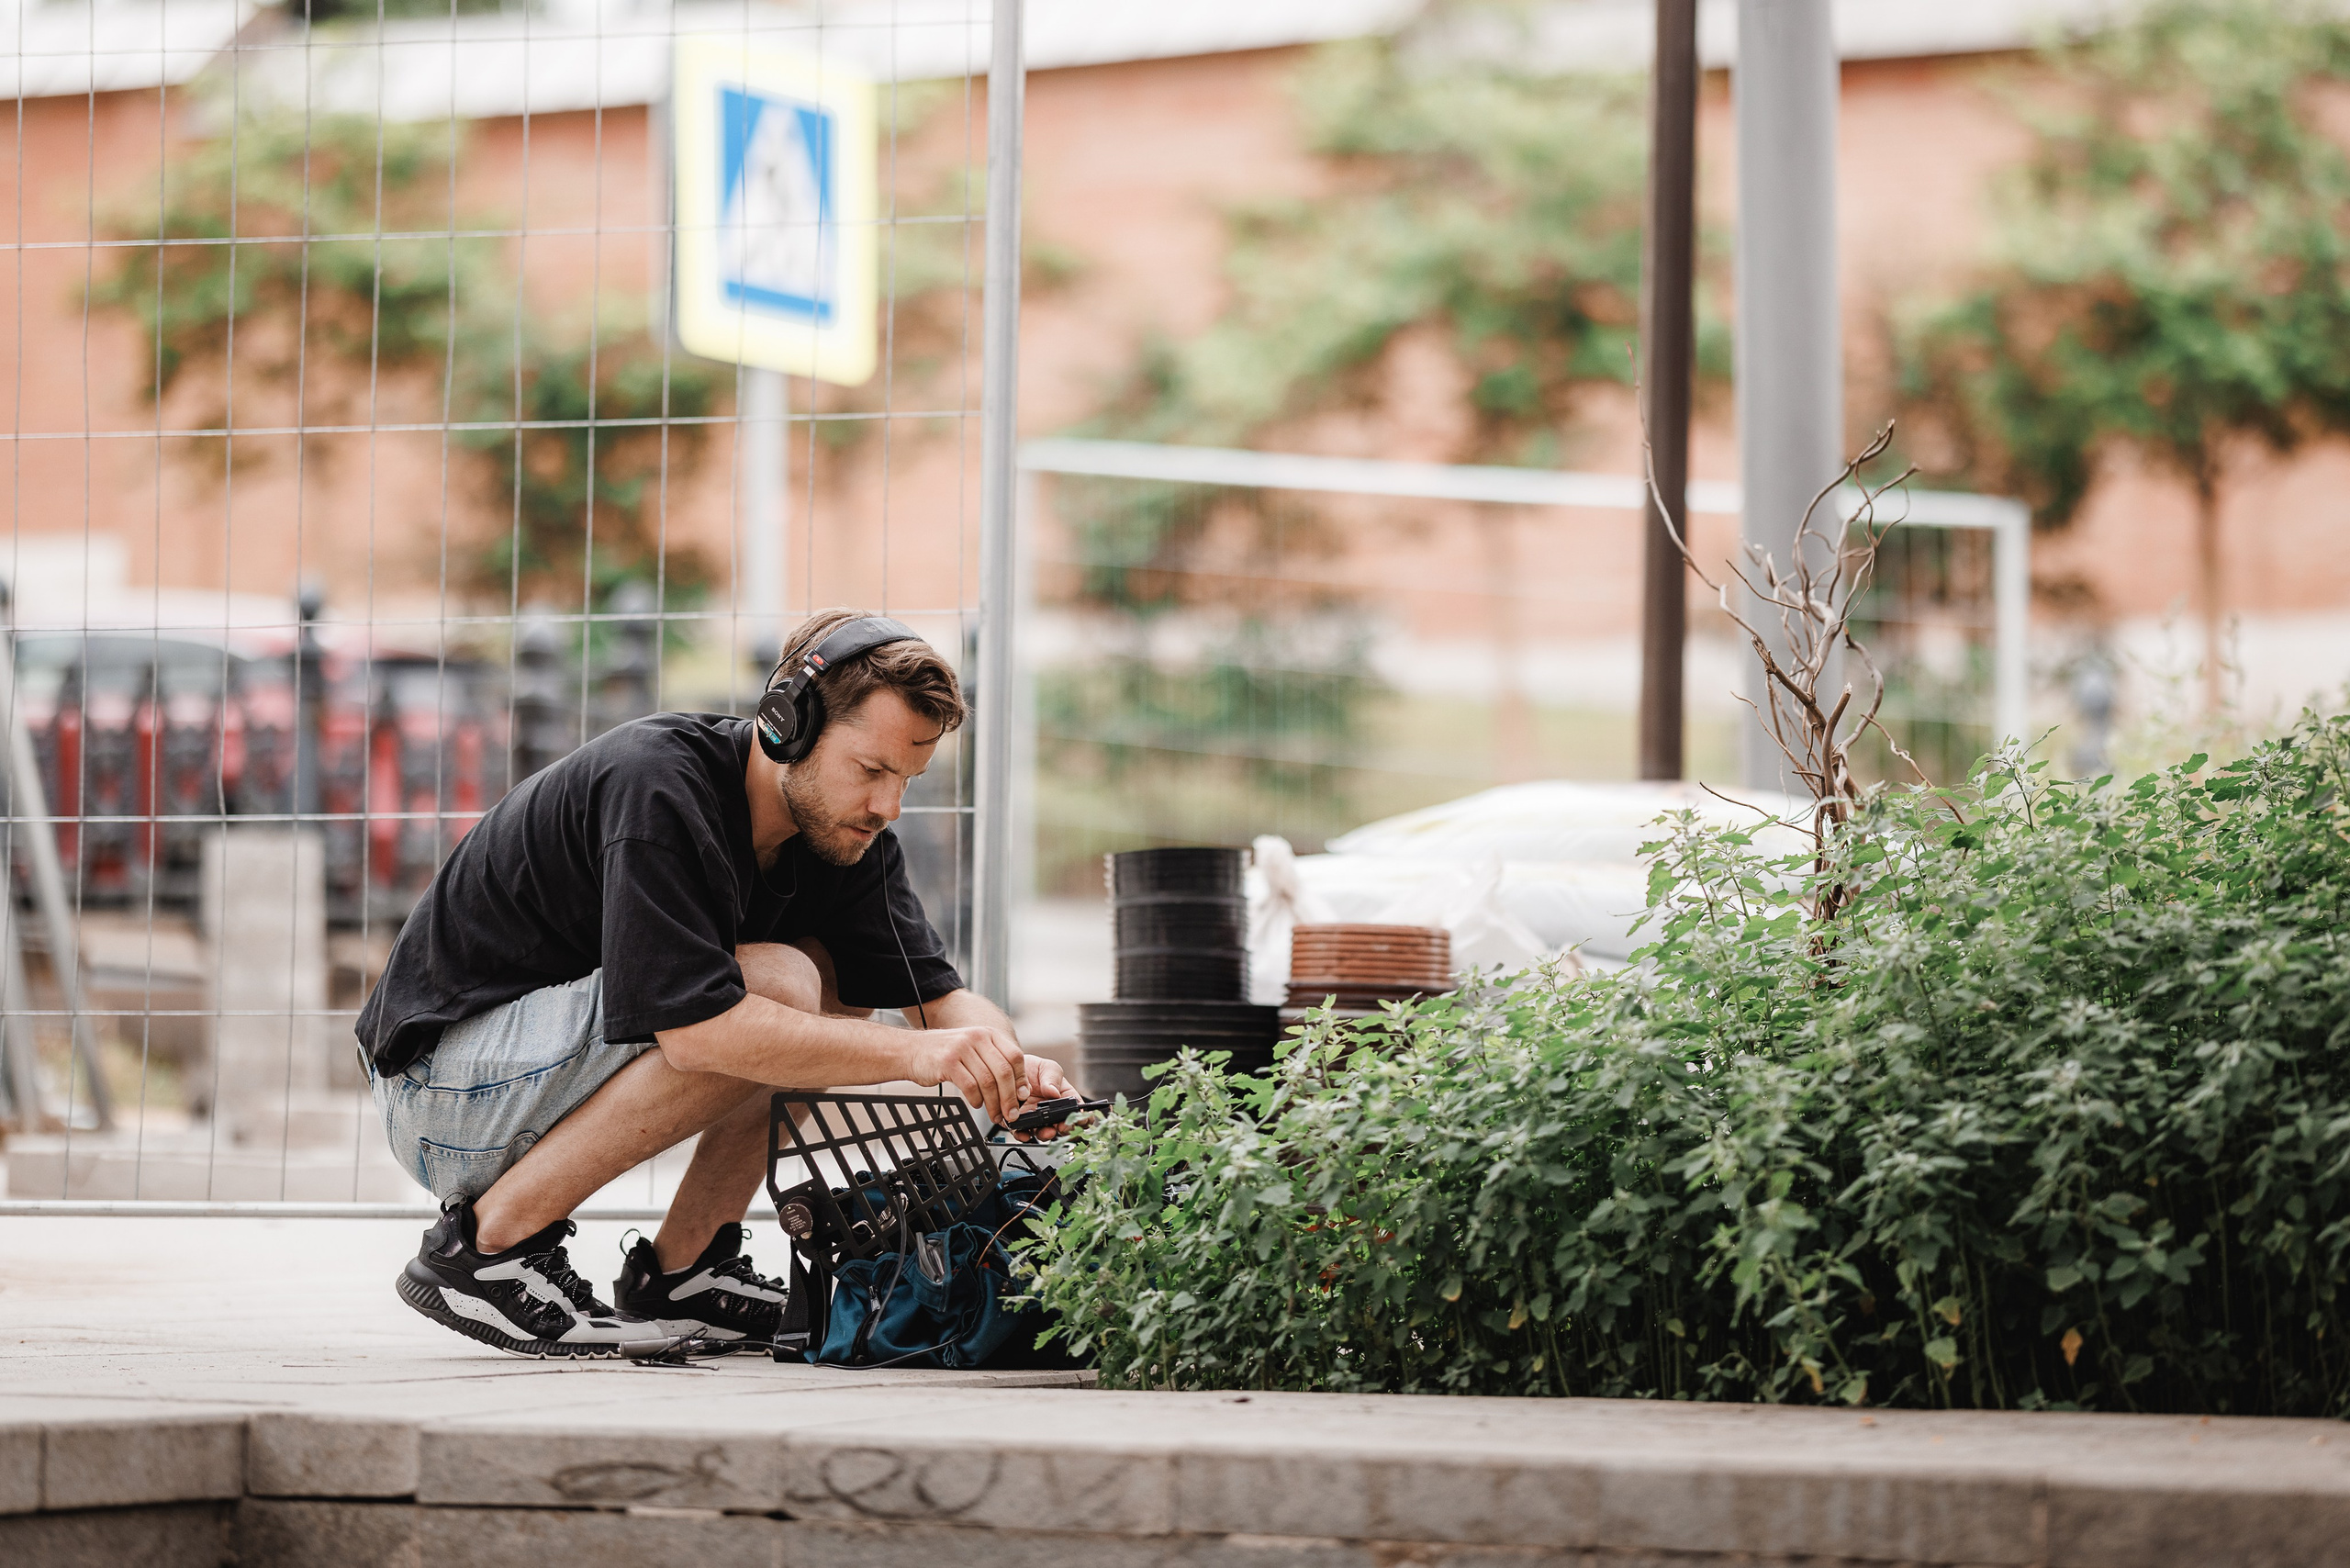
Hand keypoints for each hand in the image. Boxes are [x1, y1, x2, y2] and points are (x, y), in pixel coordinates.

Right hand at [905, 1025, 1027, 1123]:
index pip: (1015, 1056)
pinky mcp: (948, 1062)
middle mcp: (977, 1038)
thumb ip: (994, 1063)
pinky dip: (976, 1100)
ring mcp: (962, 1049)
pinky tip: (976, 1104)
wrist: (911, 1050)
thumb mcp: (973, 1050)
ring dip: (994, 1103)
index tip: (1022, 1097)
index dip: (1021, 1079)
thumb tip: (1018, 1088)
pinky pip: (970, 1086)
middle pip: (1004, 1071)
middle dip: (1010, 1097)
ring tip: (995, 1114)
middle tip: (1011, 1113)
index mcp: (988, 1034)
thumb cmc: (944, 1053)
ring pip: (988, 1081)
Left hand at [1015, 1055, 1076, 1140]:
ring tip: (1046, 1131)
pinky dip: (1023, 1135)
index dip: (1082, 1117)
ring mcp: (1035, 1118)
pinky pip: (1021, 1133)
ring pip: (1044, 1133)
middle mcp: (1051, 1111)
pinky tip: (1024, 1133)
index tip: (1080, 1119)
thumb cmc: (1031, 1067)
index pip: (1077, 1110)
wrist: (1008, 1068)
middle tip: (1063, 1126)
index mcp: (1063, 1097)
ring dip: (1046, 1135)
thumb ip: (1053, 1078)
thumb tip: (1054, 1092)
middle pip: (1063, 1125)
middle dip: (1065, 1129)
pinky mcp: (1019, 1122)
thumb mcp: (1046, 1067)